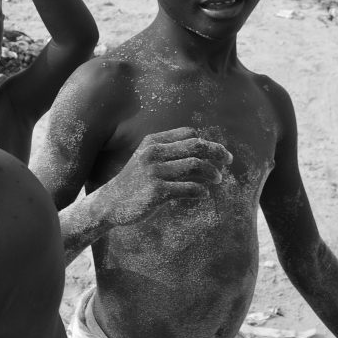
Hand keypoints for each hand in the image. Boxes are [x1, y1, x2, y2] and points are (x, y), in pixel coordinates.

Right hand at [98, 127, 232, 226]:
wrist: (110, 203)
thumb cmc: (135, 182)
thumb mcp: (147, 159)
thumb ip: (170, 152)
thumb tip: (207, 152)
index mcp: (152, 142)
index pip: (189, 134)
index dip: (207, 142)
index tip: (217, 154)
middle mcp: (153, 153)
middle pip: (197, 146)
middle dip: (217, 152)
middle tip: (227, 162)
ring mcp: (154, 172)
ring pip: (196, 165)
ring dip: (213, 173)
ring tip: (218, 180)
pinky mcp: (157, 191)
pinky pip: (190, 188)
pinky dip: (201, 191)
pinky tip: (202, 194)